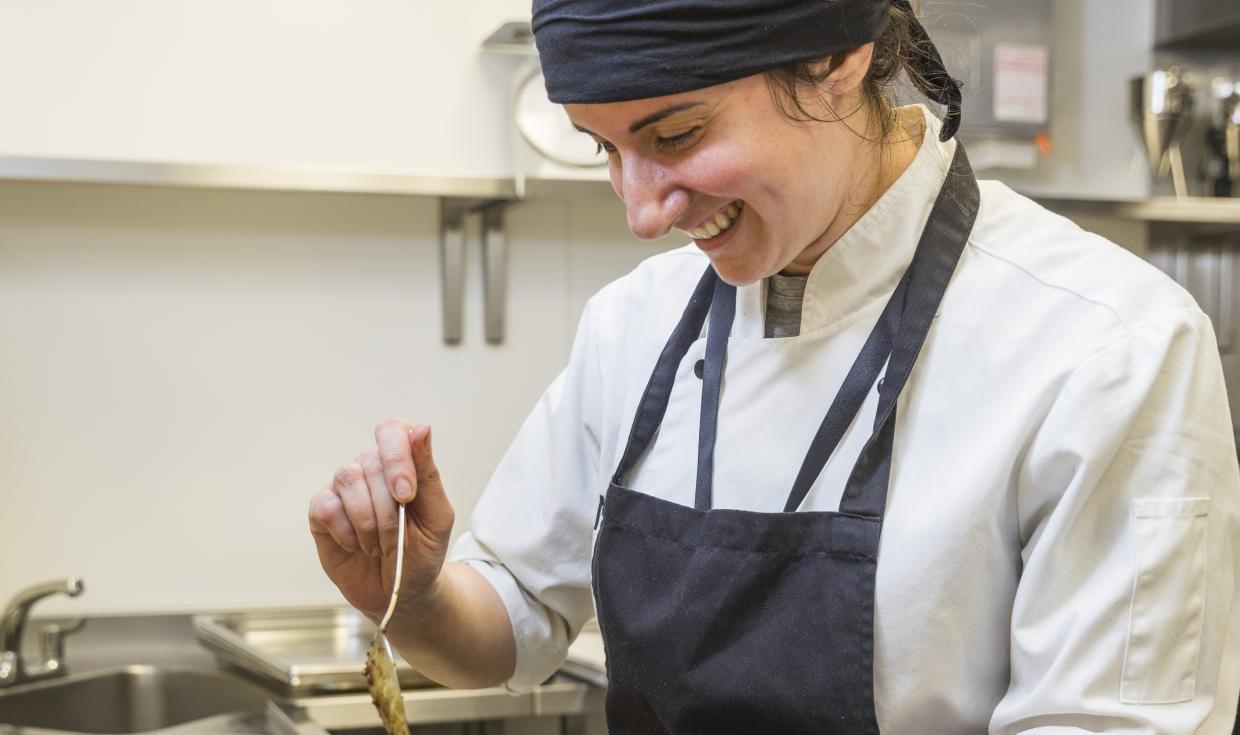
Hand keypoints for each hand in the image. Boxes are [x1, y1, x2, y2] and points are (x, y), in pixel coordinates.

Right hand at [308, 420, 455, 619]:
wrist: (401, 593)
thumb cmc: (423, 552)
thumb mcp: (437, 516)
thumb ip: (428, 473)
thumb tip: (422, 429)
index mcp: (402, 462)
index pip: (392, 431)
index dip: (397, 458)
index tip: (406, 495)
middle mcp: (370, 468)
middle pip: (371, 463)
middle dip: (388, 510)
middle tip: (397, 540)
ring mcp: (343, 488)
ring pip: (347, 479)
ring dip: (368, 522)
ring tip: (378, 546)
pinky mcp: (321, 511)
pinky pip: (326, 507)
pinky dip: (345, 532)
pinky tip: (355, 545)